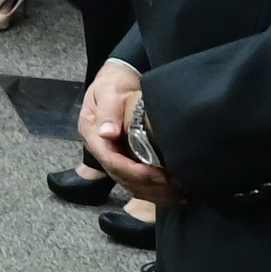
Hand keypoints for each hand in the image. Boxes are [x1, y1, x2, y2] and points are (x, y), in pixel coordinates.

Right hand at [79, 60, 182, 205]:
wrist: (119, 77)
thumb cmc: (114, 82)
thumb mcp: (110, 91)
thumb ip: (109, 111)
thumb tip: (107, 133)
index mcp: (92, 133)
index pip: (111, 161)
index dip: (134, 172)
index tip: (159, 176)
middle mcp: (100, 148)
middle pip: (121, 176)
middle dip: (148, 186)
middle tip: (175, 188)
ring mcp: (111, 154)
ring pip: (129, 183)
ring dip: (153, 192)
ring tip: (178, 194)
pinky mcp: (124, 157)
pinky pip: (136, 181)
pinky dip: (153, 189)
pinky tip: (172, 192)